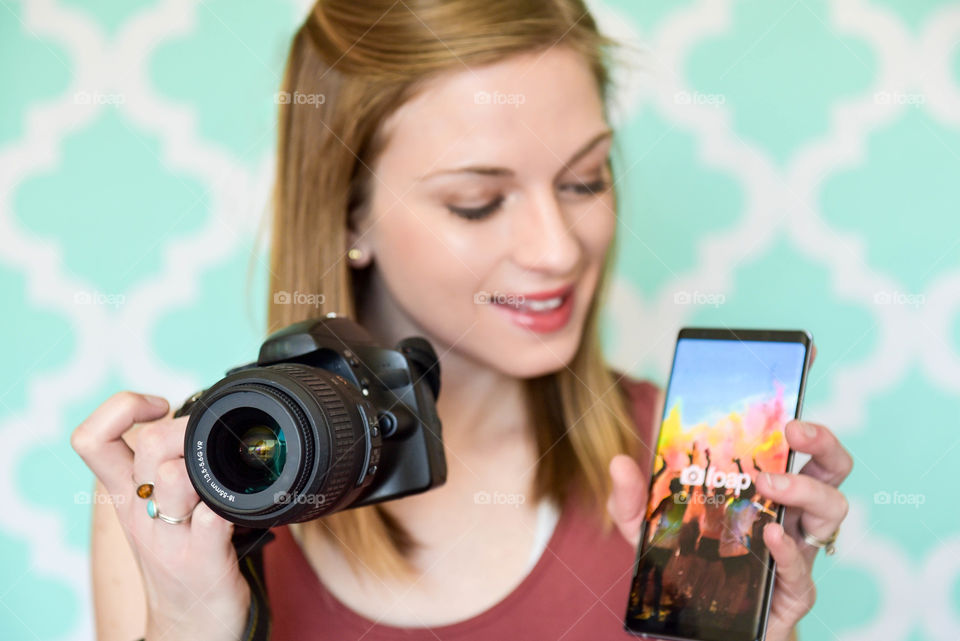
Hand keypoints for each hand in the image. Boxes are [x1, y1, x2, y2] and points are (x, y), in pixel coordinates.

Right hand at [72, 392, 250, 640]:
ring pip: (175, 477)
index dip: (120, 408)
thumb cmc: (180, 560)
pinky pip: (214, 516)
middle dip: (185, 430)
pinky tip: (240, 507)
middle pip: (148, 447)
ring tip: (219, 481)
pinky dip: (230, 504)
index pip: (92, 439)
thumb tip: (192, 419)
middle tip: (207, 443)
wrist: (188, 630)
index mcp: (126, 496)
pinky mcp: (203, 560)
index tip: (158, 409)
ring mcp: (170, 537)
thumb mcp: (154, 512)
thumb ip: (162, 468)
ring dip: (204, 467)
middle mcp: (141, 513)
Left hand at [607, 344, 853, 640]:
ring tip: (772, 483)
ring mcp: (797, 549)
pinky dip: (790, 548)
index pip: (792, 439)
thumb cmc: (684, 570)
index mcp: (763, 486)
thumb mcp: (647, 529)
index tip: (801, 358)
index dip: (800, 399)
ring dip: (807, 489)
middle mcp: (789, 511)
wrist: (695, 631)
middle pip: (833, 465)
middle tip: (793, 427)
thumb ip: (634, 498)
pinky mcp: (792, 591)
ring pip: (834, 509)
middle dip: (823, 438)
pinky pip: (804, 567)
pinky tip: (769, 534)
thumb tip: (620, 461)